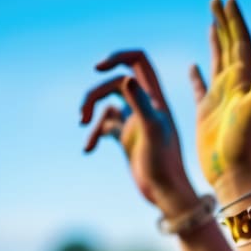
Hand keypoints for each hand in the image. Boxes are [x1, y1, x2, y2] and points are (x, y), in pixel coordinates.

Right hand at [80, 51, 200, 218]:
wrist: (167, 194)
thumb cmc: (164, 165)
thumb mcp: (152, 132)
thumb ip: (141, 104)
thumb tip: (126, 78)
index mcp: (155, 98)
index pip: (138, 61)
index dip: (117, 57)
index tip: (97, 68)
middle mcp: (145, 106)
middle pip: (114, 83)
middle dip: (94, 94)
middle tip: (83, 116)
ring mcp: (135, 122)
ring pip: (107, 103)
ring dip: (90, 110)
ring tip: (82, 125)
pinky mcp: (127, 138)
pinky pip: (105, 126)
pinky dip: (94, 134)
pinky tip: (88, 149)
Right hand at [192, 0, 250, 200]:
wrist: (236, 174)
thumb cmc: (246, 144)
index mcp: (246, 81)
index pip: (241, 43)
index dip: (235, 21)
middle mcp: (235, 87)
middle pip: (230, 47)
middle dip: (224, 23)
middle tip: (216, 1)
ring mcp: (221, 100)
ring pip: (217, 63)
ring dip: (215, 43)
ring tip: (211, 24)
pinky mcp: (207, 114)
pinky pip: (201, 88)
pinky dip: (197, 75)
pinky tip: (194, 66)